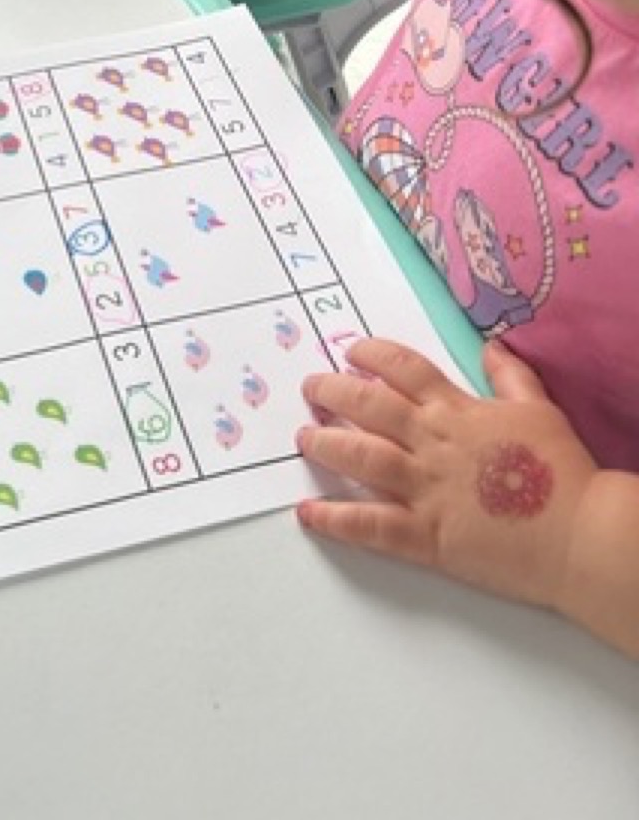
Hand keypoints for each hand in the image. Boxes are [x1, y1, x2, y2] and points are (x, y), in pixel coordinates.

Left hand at [296, 338, 598, 613]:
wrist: (579, 535)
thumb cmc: (563, 471)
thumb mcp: (539, 409)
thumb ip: (510, 376)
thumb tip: (492, 346)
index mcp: (457, 411)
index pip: (404, 369)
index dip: (372, 355)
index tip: (351, 352)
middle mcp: (432, 442)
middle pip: (369, 405)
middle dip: (333, 391)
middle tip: (311, 388)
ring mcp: (425, 488)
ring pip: (360, 456)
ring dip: (326, 443)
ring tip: (303, 437)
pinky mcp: (426, 536)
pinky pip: (370, 525)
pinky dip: (335, 519)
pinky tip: (309, 513)